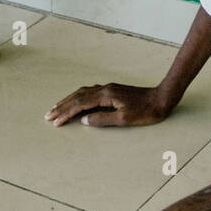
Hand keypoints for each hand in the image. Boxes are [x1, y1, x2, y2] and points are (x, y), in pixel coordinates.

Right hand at [45, 83, 171, 127]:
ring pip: (83, 92)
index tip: (54, 121)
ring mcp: (109, 88)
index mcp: (106, 96)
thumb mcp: (124, 119)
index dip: (66, 113)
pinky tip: (78, 100)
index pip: (80, 104)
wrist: (162, 98)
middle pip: (78, 96)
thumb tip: (84, 120)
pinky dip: (79, 97)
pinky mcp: (113, 90)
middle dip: (62, 106)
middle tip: (48, 115)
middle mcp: (105, 89)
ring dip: (69, 100)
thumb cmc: (146, 111)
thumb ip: (103, 119)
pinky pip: (90, 91)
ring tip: (58, 107)